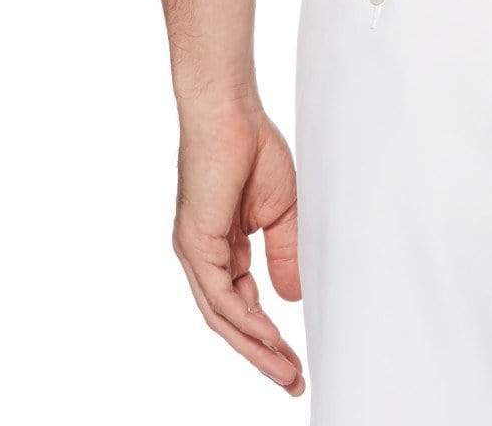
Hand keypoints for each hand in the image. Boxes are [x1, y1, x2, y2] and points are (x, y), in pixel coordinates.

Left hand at [173, 101, 304, 395]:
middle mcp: (204, 256)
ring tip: (285, 369)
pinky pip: (219, 294)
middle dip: (263, 354)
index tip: (296, 359)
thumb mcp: (282, 212)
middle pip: (232, 321)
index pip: (245, 304)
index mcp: (223, 248)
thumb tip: (291, 299)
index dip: (269, 335)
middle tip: (292, 380)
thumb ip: (284, 255)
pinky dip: (244, 318)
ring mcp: (196, 252)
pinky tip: (268, 335)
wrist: (230, 112)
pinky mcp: (195, 243)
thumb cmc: (253, 148)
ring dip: (255, 346)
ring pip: (223, 316)